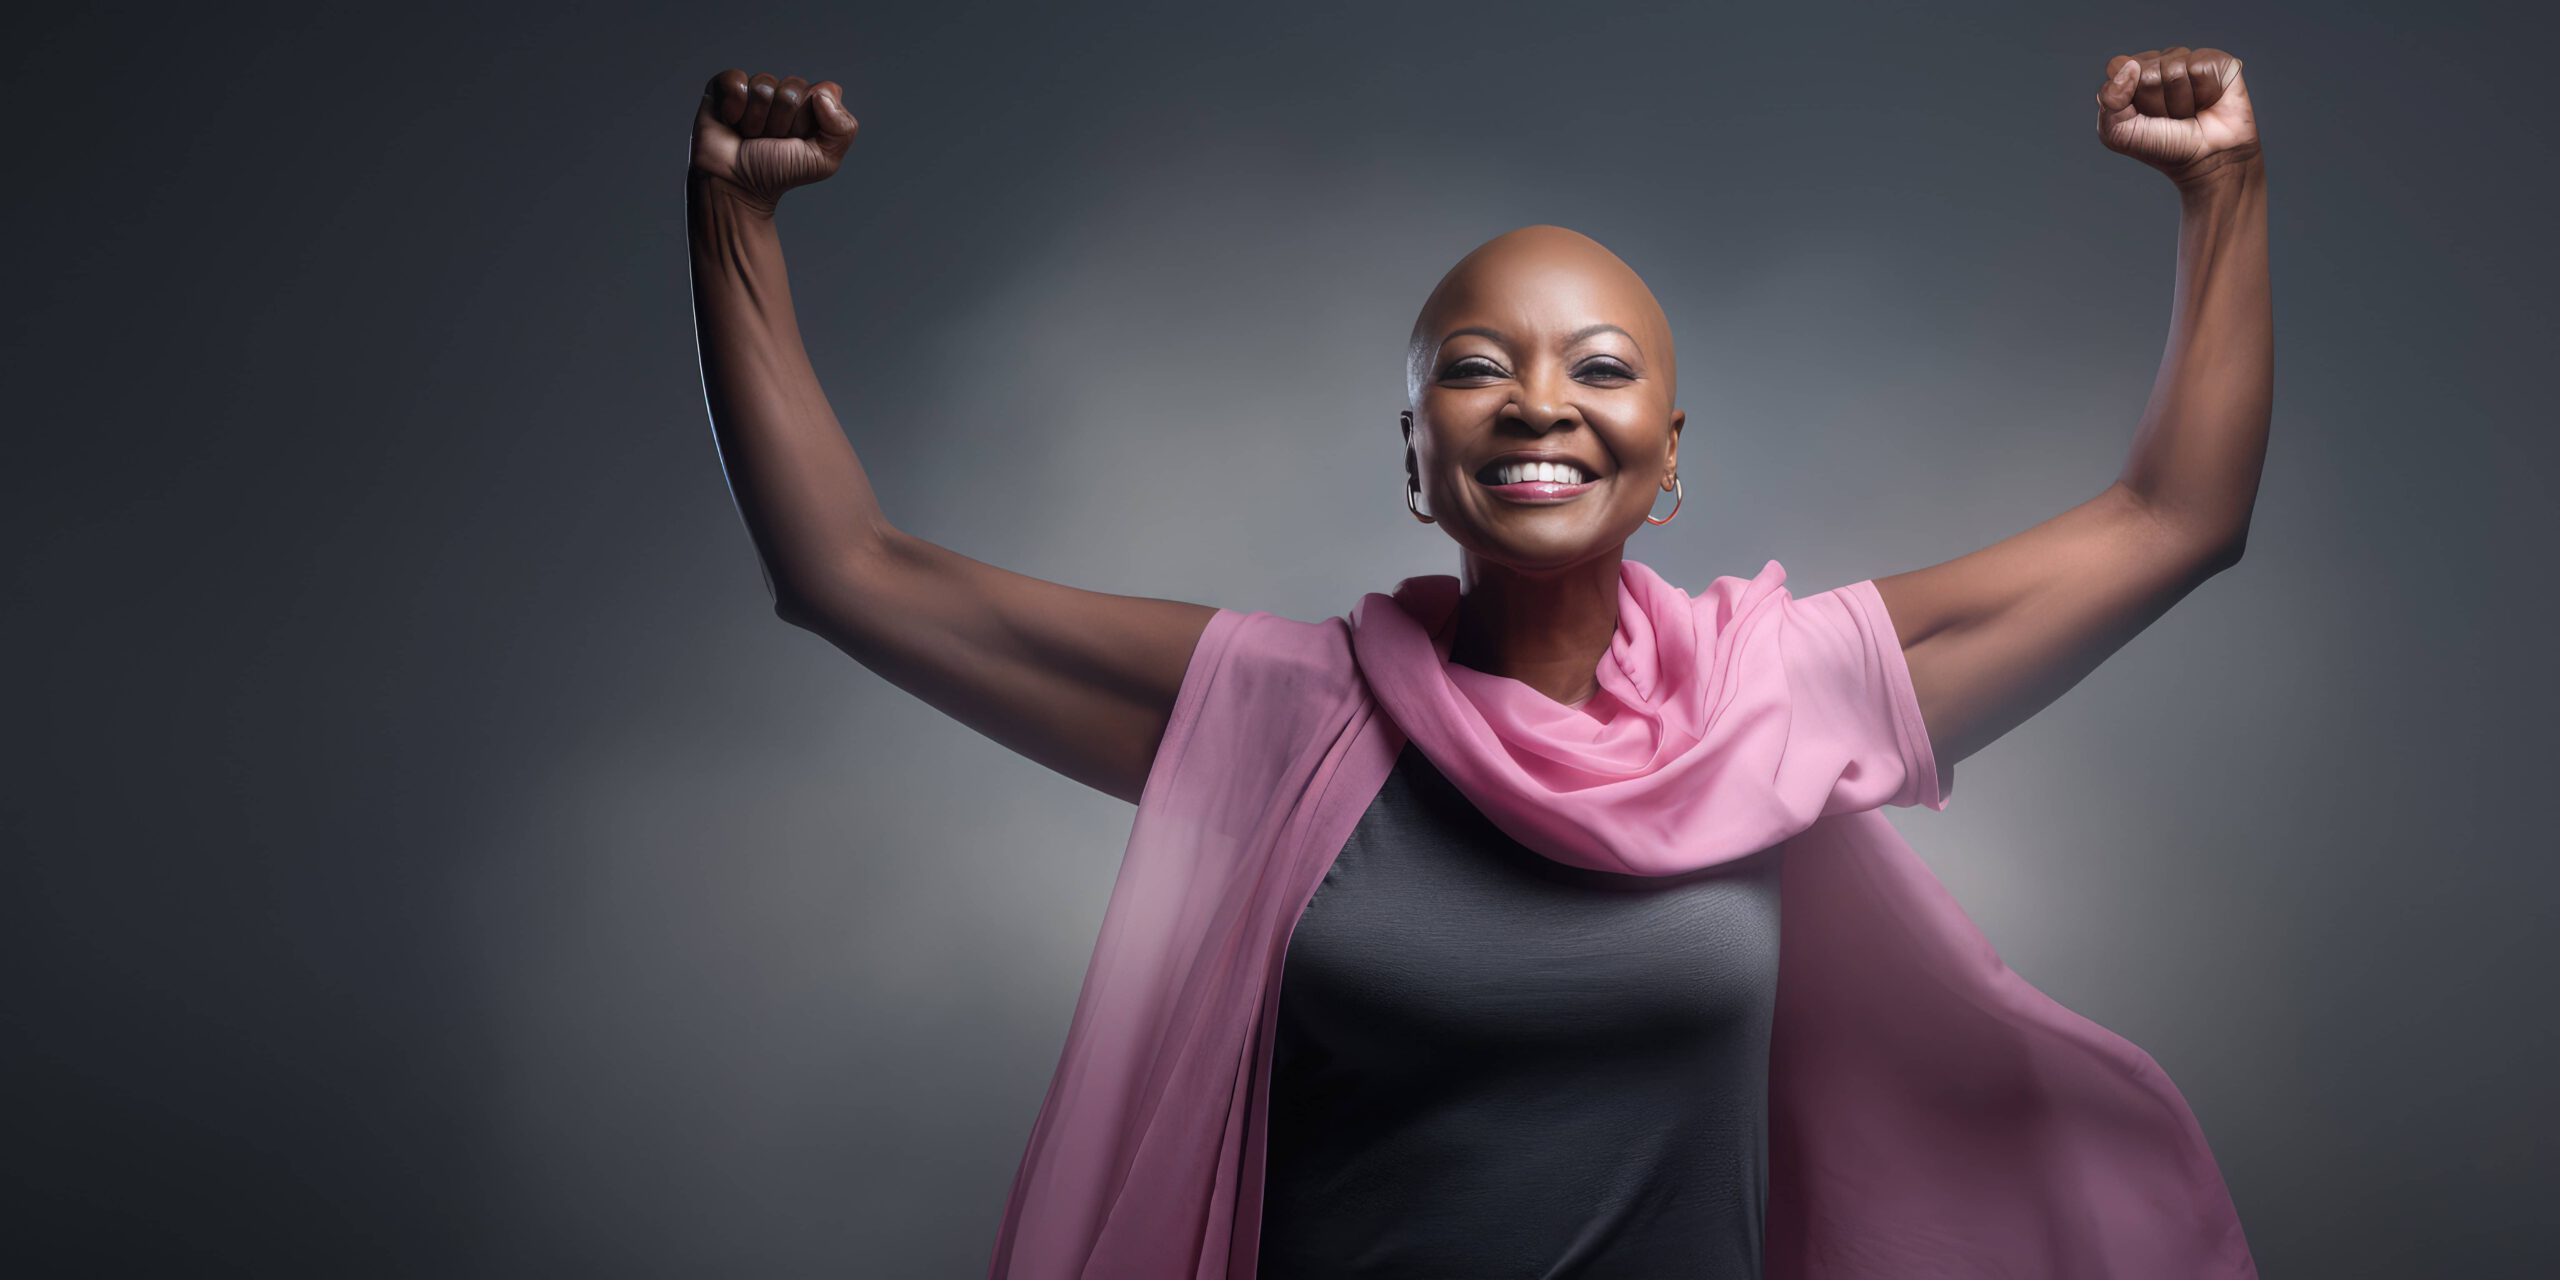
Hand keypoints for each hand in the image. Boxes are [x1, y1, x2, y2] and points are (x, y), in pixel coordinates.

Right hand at [690, 69, 859, 212]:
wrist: (735, 184)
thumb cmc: (777, 173)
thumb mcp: (823, 161)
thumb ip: (843, 129)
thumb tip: (822, 95)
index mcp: (812, 107)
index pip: (823, 90)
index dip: (809, 119)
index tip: (798, 139)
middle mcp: (785, 94)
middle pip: (793, 89)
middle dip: (782, 122)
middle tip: (771, 140)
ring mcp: (756, 88)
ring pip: (764, 86)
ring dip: (757, 119)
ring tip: (751, 136)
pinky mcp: (726, 86)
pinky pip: (737, 80)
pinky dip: (734, 105)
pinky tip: (732, 121)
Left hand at [2094, 47, 2258, 185]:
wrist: (2206, 159)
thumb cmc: (2164, 146)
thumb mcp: (2119, 134)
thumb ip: (2109, 100)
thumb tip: (2128, 65)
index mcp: (2129, 77)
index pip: (2117, 66)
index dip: (2126, 94)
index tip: (2139, 115)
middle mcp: (2157, 64)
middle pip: (2144, 69)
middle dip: (2154, 101)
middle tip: (2168, 118)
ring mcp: (2186, 60)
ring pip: (2172, 67)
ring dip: (2179, 100)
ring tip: (2189, 112)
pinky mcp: (2214, 61)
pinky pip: (2198, 66)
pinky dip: (2201, 91)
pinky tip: (2207, 101)